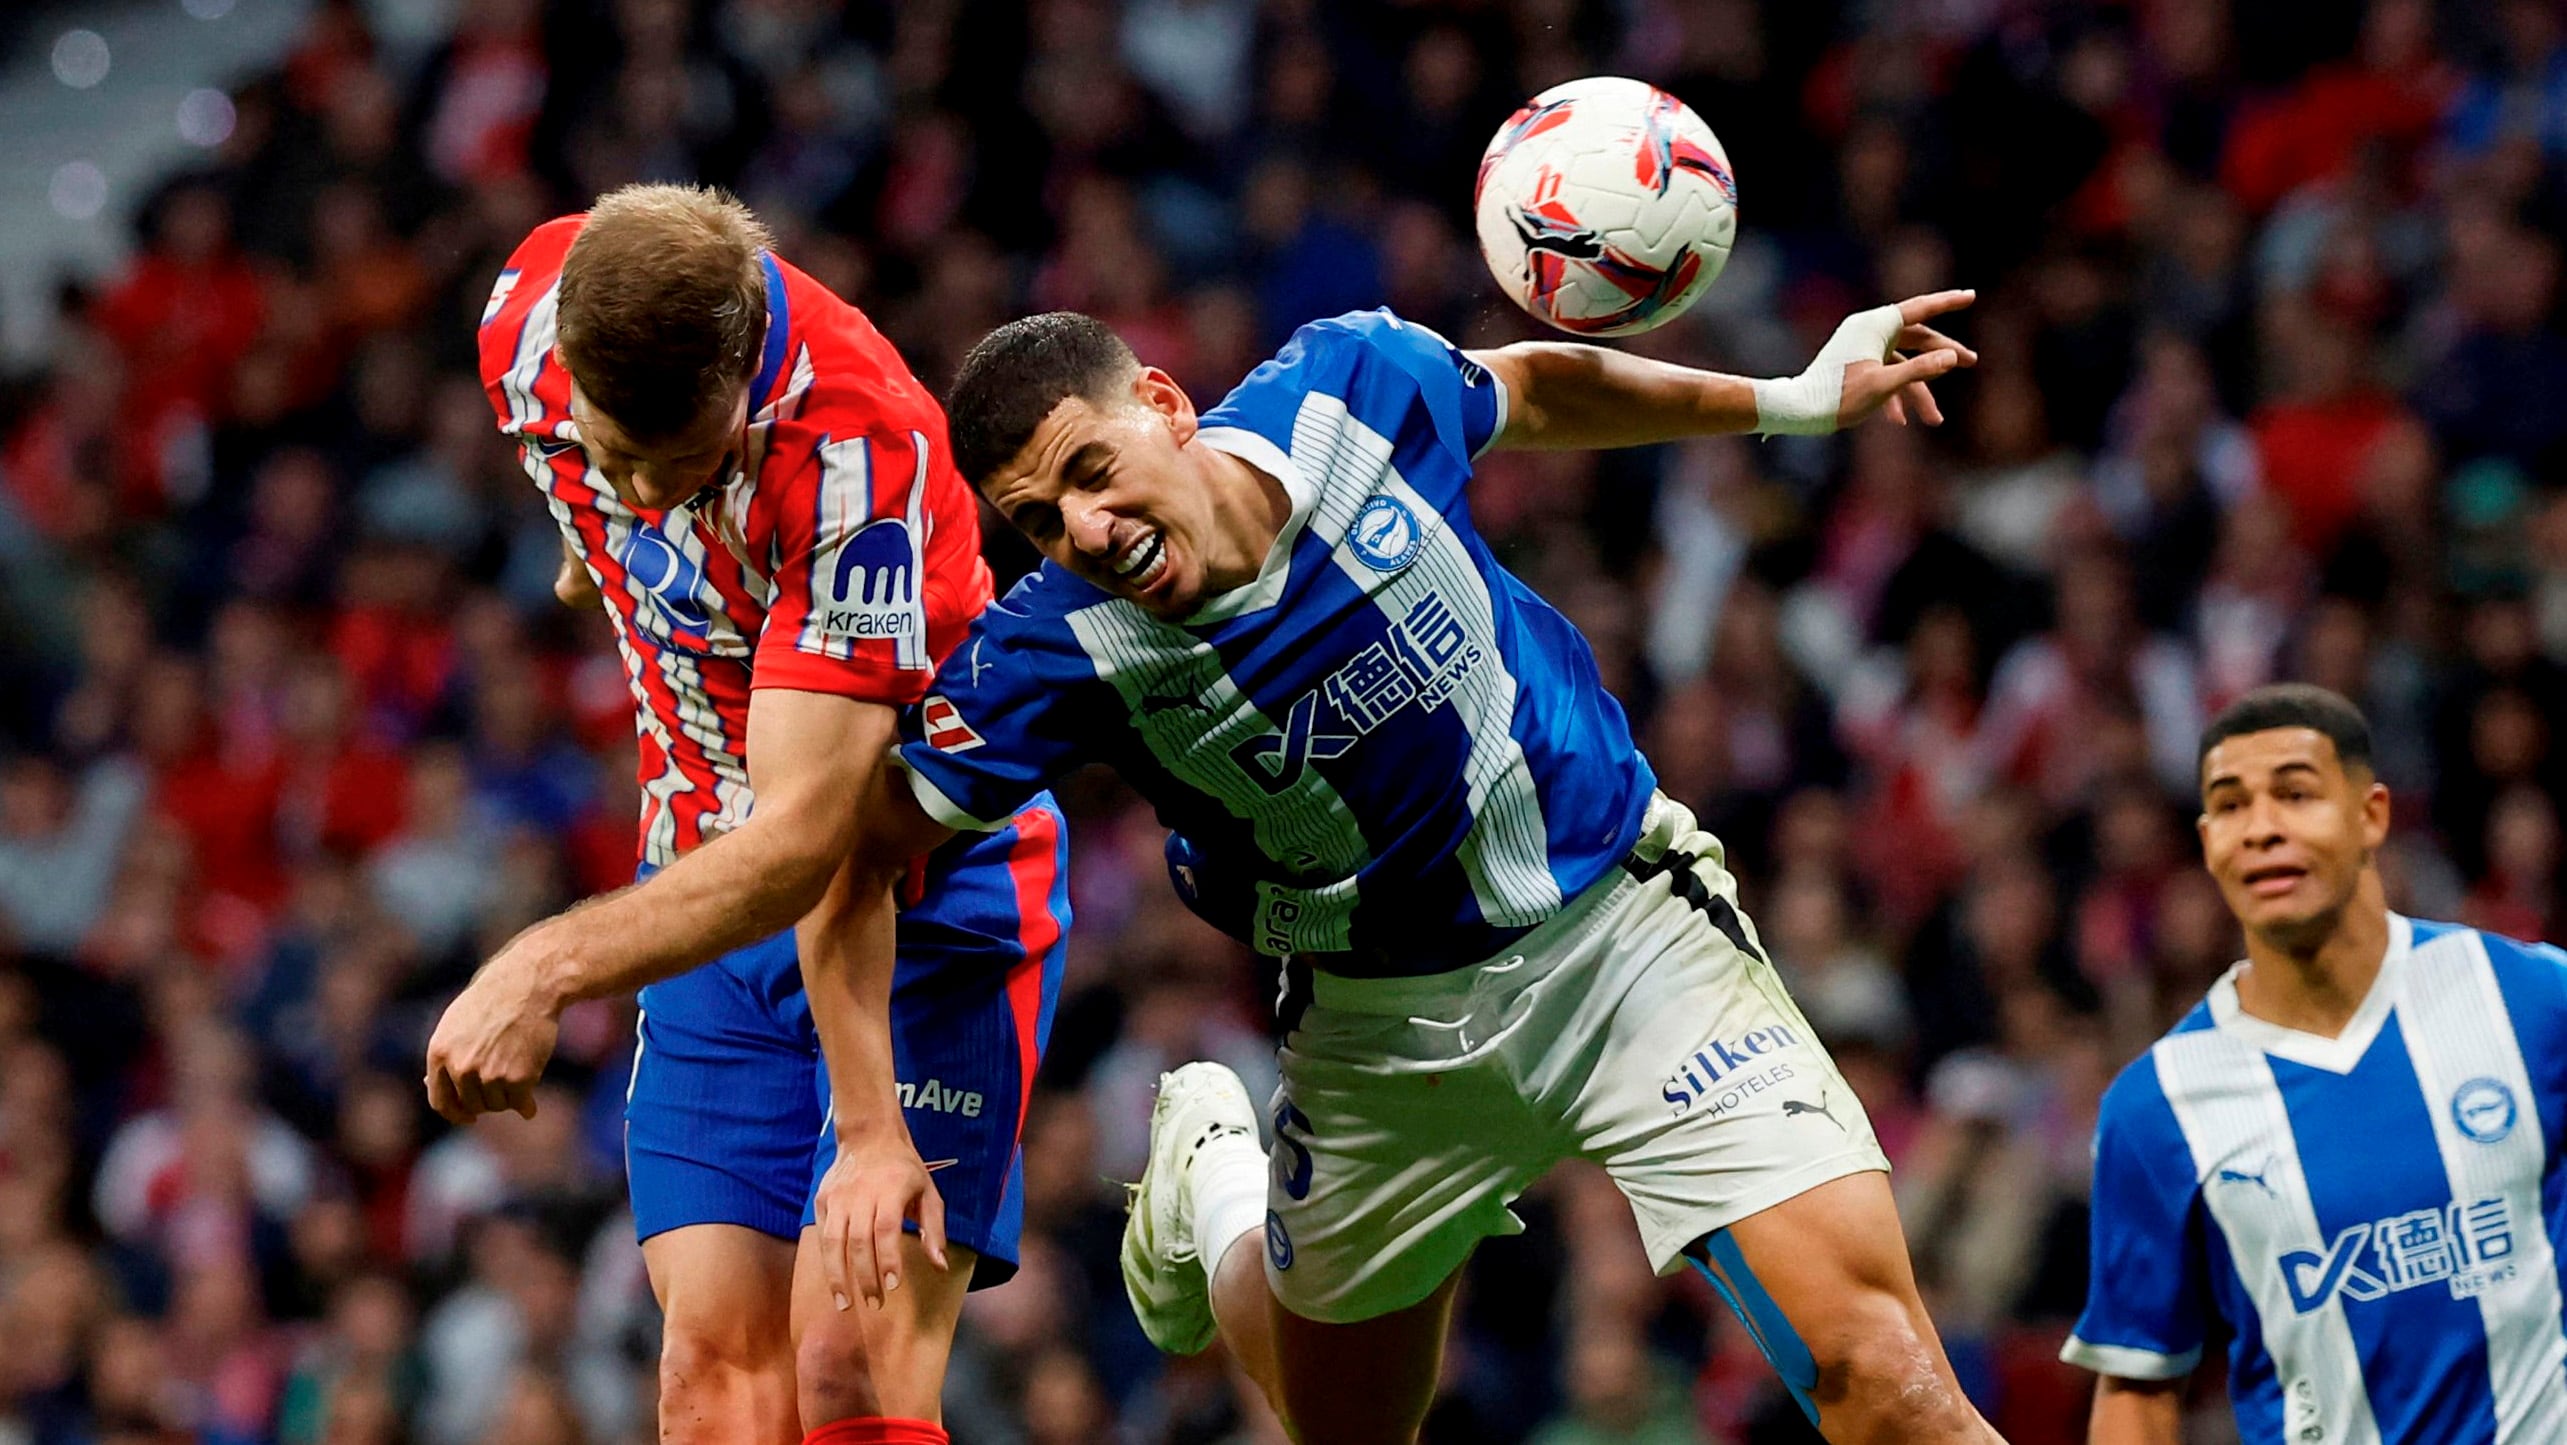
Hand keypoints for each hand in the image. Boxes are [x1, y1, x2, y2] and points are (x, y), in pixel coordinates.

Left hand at [423, 938, 562, 1123]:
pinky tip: (530, 1105)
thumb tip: (429, 1085)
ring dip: (508, 1098)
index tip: (469, 1117)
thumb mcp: (456, 1023)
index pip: (440, 1101)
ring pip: (497, 1105)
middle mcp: (460, 1067)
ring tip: (519, 1075)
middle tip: (503, 1088)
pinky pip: (520, 1104)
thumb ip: (444, 1056)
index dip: (455, 1113)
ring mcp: (488, 1075)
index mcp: (440, 1053)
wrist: (529, 985)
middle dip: (487, 1101)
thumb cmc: (494, 1000)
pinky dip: (526, 1106)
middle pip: (472, 1105)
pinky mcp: (517, 1078)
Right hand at [812, 1128, 949, 1310]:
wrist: (869, 1136)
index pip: (885, 1229)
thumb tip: (940, 1266)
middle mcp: (860, 1194)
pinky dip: (827, 1260)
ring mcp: (837, 1197)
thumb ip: (934, 1229)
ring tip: (844, 1303)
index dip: (888, 1258)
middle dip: (865, 1276)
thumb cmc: (905, 1170)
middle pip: (858, 1240)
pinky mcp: (822, 1200)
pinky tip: (835, 1281)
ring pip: (832, 1241)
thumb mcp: (929, 1192)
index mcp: (890, 1189)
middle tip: (874, 1303)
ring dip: (837, 1276)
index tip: (893, 1286)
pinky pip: (822, 1235)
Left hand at [1837, 289, 1978, 428]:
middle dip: (1942, 354)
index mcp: (1874, 326)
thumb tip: (1951, 357)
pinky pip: (1884, 374)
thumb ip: (1920, 370)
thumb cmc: (1838, 397)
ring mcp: (1862, 347)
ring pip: (1902, 363)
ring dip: (1919, 390)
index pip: (1919, 308)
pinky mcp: (1855, 364)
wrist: (1797, 410)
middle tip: (1971, 362)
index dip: (1947, 302)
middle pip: (1916, 336)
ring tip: (1935, 420)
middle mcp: (1868, 331)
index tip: (1971, 296)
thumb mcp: (1883, 385)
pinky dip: (1895, 396)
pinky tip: (1899, 421)